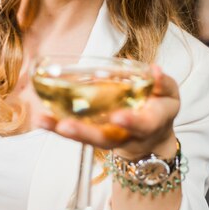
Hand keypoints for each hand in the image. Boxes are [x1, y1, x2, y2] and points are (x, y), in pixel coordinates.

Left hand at [37, 65, 179, 157]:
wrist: (152, 138)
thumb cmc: (158, 108)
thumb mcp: (169, 95)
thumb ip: (162, 84)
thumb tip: (154, 70)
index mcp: (150, 124)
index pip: (143, 124)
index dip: (131, 122)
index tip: (118, 117)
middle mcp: (126, 136)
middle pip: (106, 139)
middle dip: (86, 133)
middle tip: (67, 126)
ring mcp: (108, 138)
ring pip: (85, 139)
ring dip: (64, 131)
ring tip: (42, 120)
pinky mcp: (93, 135)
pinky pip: (75, 133)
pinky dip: (56, 127)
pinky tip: (40, 117)